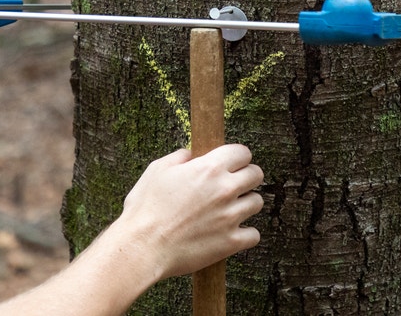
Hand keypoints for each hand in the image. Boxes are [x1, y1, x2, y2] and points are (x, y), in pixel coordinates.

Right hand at [111, 144, 264, 280]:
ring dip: (246, 203)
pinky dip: (245, 233)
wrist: (143, 247)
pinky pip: (254, 234)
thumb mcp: (157, 171)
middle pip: (256, 174)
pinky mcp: (231, 242)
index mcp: (208, 168)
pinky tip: (232, 231)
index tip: (233, 163)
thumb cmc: (145, 209)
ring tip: (231, 208)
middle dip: (247, 176)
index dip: (237, 156)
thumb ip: (179, 158)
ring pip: (257, 202)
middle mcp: (224, 190)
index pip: (242, 152)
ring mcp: (230, 216)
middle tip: (235, 184)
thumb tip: (190, 155)